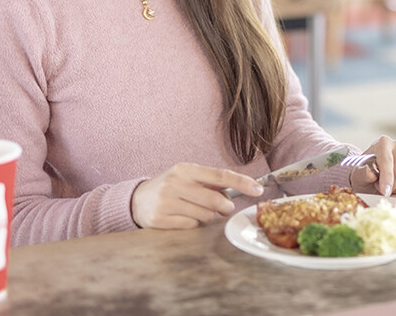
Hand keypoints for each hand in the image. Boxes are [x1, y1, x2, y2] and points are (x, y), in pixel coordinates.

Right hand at [131, 163, 263, 229]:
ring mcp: (166, 202)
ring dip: (208, 216)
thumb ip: (210, 182)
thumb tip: (239, 188)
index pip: (220, 175)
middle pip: (215, 200)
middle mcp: (175, 183)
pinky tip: (183, 217)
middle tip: (225, 208)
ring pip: (204, 215)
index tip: (258, 189)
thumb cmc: (170, 187)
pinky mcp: (160, 220)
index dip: (242, 182)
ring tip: (196, 210)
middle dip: (226, 207)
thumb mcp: (187, 177)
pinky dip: (193, 224)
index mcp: (185, 169)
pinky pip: (191, 226)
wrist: (137, 200)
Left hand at [348, 135, 395, 196]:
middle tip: (379, 186)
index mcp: (384, 143)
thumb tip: (370, 173)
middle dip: (390, 185)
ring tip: (388, 183)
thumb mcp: (358, 174)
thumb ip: (363, 174)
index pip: (387, 162)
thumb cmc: (364, 172)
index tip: (385, 192)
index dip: (386, 178)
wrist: (371, 173)